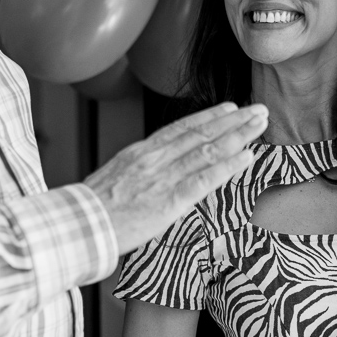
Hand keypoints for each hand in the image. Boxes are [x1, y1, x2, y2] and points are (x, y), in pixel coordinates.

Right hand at [84, 102, 266, 253]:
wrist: (77, 228)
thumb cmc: (91, 212)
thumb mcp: (114, 182)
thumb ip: (138, 175)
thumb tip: (153, 174)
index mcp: (140, 153)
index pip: (180, 129)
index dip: (208, 117)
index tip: (229, 108)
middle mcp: (154, 159)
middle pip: (200, 134)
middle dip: (233, 121)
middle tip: (257, 110)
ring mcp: (162, 178)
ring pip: (208, 150)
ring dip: (238, 135)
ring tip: (259, 125)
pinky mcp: (169, 202)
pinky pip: (204, 180)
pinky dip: (228, 166)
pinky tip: (247, 157)